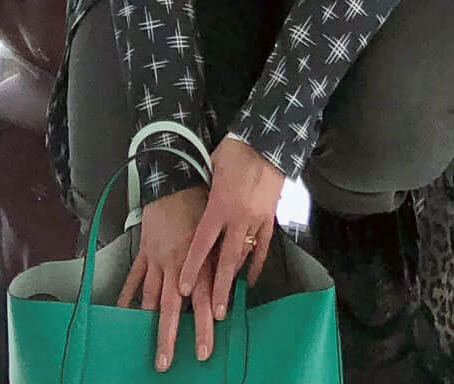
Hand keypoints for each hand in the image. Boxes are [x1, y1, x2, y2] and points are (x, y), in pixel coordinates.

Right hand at [117, 183, 207, 370]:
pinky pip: (135, 278)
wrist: (175, 180)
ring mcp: (157, 260)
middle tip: (167, 363)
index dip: (203, 324)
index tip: (204, 348)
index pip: (201, 299)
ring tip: (148, 347)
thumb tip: (234, 284)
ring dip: (150, 325)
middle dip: (170, 337)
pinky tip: (122, 313)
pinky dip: (127, 296)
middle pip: (172, 307)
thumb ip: (221, 259)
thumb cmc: (200, 204)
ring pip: (151, 298)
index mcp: (196, 260)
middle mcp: (175, 264)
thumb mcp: (216, 231)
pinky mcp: (145, 252)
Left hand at [178, 137, 282, 345]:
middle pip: (225, 260)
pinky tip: (250, 278)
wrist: (269, 140)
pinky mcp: (270, 217)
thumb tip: (195, 204)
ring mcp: (256, 219)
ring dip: (234, 278)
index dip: (192, 266)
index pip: (202, 243)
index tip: (183, 288)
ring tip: (227, 300)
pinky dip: (256, 263)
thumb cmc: (236, 150)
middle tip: (215, 314)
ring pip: (244, 256)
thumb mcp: (211, 166)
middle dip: (219, 288)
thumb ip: (204, 190)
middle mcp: (237, 217)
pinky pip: (262, 246)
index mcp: (219, 205)